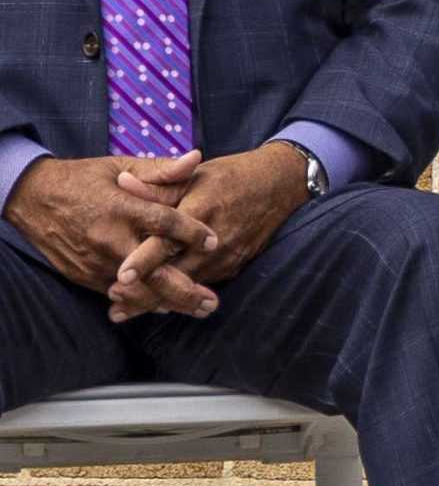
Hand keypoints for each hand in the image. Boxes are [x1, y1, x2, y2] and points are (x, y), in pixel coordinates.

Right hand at [1, 152, 218, 305]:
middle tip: (212, 302)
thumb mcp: (121, 166)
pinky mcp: (84, 275)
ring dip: (168, 302)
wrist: (33, 198)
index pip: (163, 223)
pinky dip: (142, 301)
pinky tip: (166, 306)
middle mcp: (109, 238)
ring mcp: (95, 261)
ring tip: (197, 309)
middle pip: (152, 270)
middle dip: (184, 290)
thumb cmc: (84, 179)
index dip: (191, 232)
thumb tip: (196, 158)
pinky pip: (118, 293)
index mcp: (122, 207)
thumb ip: (161, 170)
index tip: (214, 241)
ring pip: (136, 290)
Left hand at [108, 145, 307, 322]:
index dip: (144, 261)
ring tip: (124, 310)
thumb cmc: (229, 177)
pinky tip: (155, 303)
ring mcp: (226, 258)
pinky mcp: (233, 267)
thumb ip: (157, 185)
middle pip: (174, 275)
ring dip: (156, 299)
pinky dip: (177, 296)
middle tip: (113, 299)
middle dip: (143, 292)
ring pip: (187, 287)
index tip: (120, 277)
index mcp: (201, 213)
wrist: (278, 186)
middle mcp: (215, 242)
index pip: (168, 243)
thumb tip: (121, 183)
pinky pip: (201, 285)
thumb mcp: (193, 176)